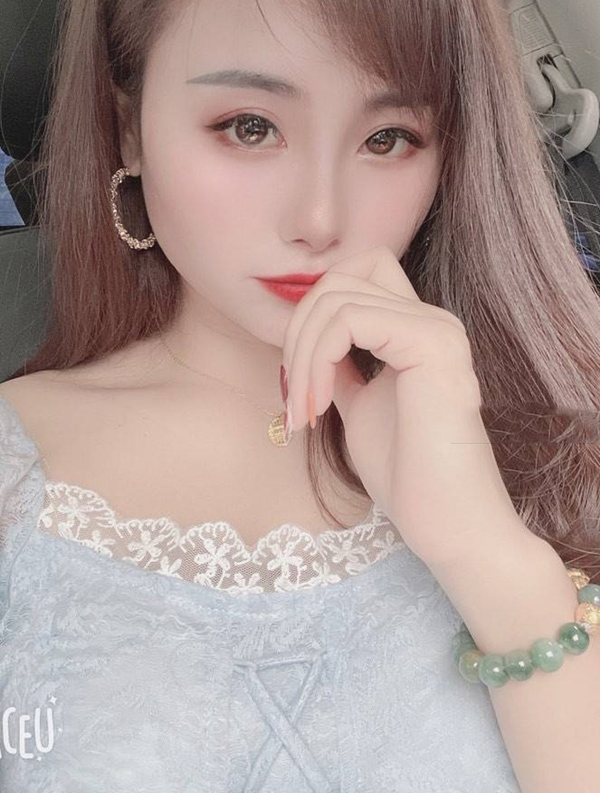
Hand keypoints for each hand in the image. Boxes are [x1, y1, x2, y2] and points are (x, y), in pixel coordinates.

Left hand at [282, 244, 531, 569]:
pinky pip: (350, 319)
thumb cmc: (407, 475)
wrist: (447, 522)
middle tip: (293, 397)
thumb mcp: (358, 405)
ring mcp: (436, 328)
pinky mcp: (432, 344)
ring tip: (303, 410)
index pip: (356, 275)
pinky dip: (317, 359)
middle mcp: (432, 319)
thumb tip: (307, 338)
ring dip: (301, 354)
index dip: (311, 315)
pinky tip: (319, 406)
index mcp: (418, 330)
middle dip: (297, 331)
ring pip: (337, 296)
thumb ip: (341, 366)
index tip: (297, 381)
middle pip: (340, 276)